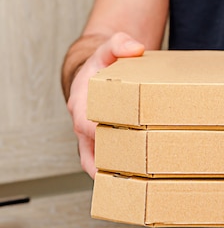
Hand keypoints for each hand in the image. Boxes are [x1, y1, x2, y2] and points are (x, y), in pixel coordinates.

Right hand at [66, 32, 143, 177]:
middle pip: (93, 149)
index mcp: (81, 102)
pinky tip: (135, 180)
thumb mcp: (108, 49)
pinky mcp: (101, 141)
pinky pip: (104, 161)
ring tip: (137, 183)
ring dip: (113, 172)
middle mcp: (82, 123)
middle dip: (113, 160)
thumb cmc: (101, 64)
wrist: (94, 73)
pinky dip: (115, 171)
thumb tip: (135, 48)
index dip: (103, 134)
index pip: (87, 124)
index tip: (123, 142)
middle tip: (138, 169)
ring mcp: (90, 135)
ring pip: (96, 161)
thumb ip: (119, 44)